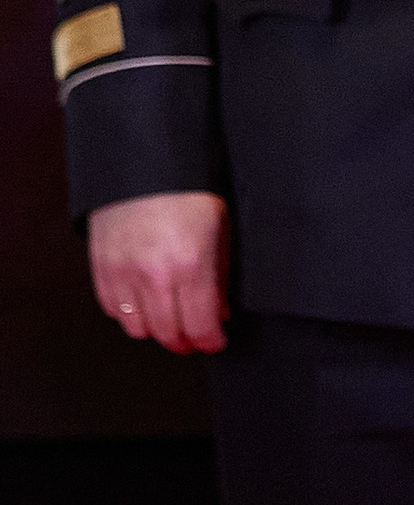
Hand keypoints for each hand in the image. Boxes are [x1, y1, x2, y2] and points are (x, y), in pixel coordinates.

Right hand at [88, 191, 228, 353]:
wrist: (146, 162)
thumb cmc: (190, 188)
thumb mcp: (222, 227)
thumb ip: (222, 273)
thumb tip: (221, 309)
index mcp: (190, 264)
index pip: (199, 325)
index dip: (210, 341)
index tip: (215, 342)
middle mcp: (153, 275)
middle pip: (167, 333)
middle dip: (185, 341)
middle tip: (195, 339)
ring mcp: (123, 273)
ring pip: (136, 328)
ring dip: (156, 330)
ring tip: (171, 321)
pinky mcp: (101, 267)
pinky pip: (112, 308)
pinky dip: (129, 313)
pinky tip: (144, 304)